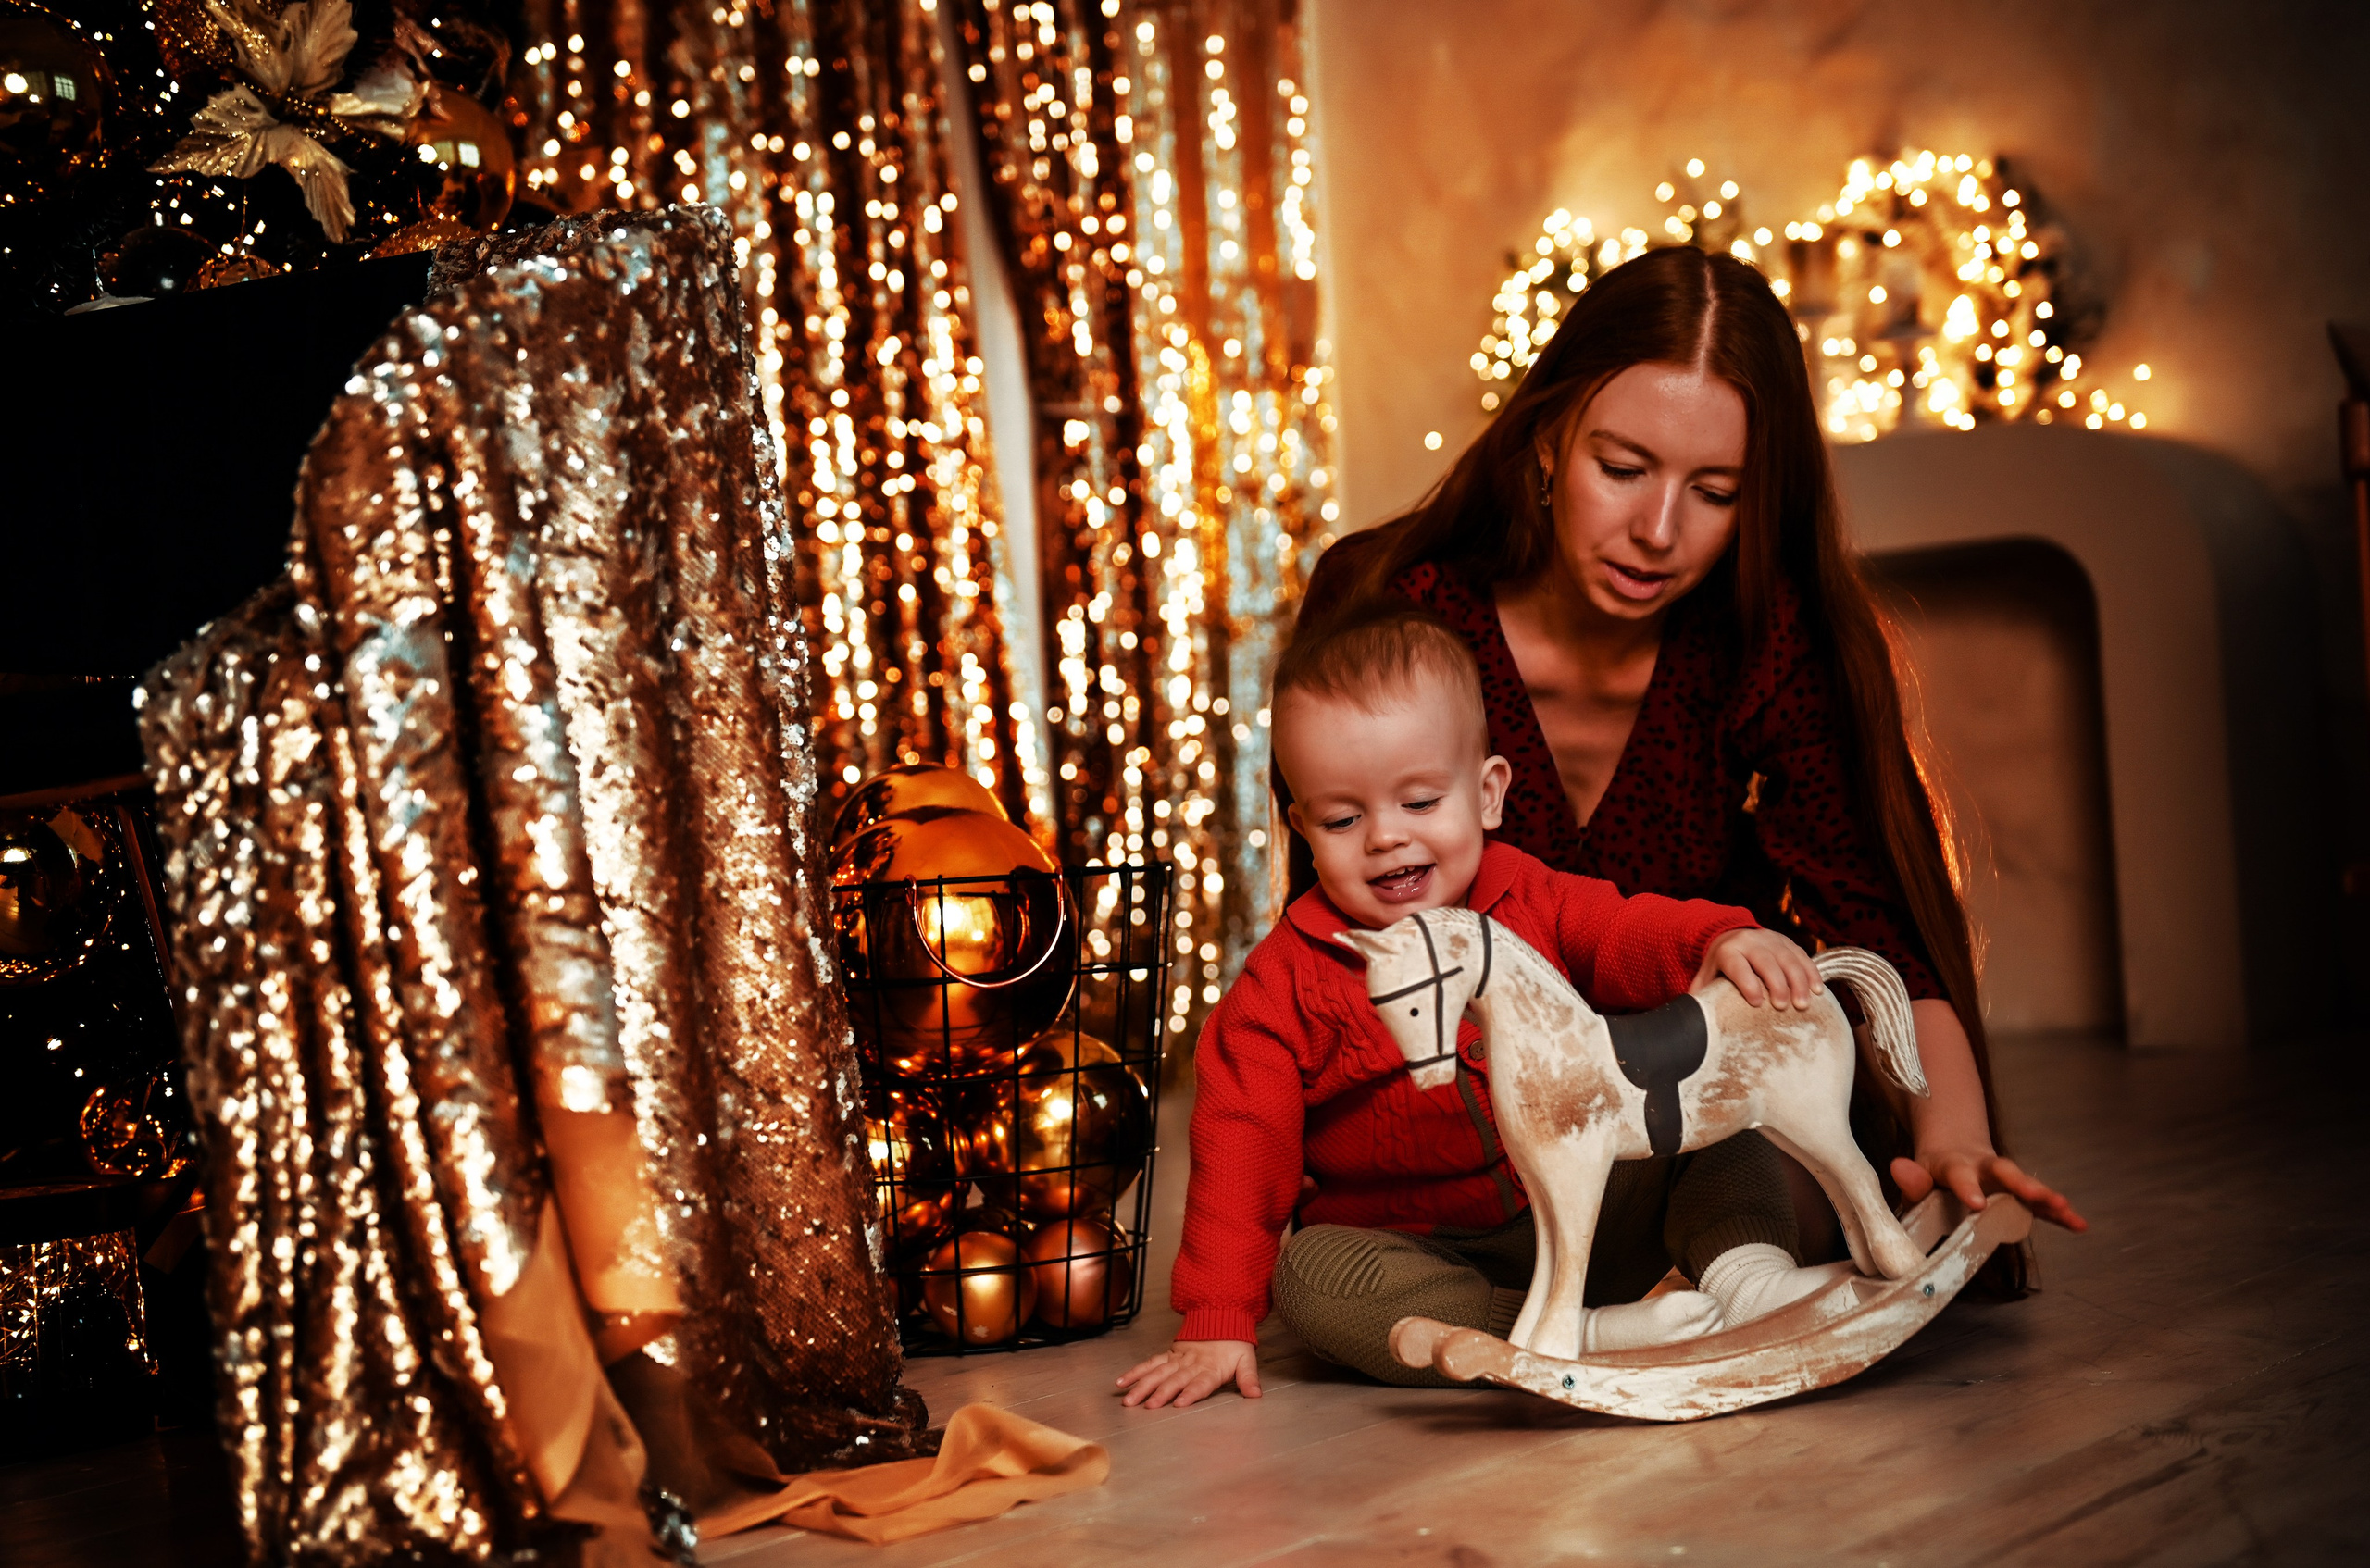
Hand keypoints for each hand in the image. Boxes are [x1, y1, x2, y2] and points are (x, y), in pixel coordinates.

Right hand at [1115, 1338, 1261, 1408]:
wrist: (1221, 1316)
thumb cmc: (1234, 1343)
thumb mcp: (1247, 1359)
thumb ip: (1249, 1378)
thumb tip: (1256, 1394)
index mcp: (1211, 1368)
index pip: (1200, 1383)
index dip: (1190, 1392)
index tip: (1179, 1403)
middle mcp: (1192, 1364)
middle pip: (1174, 1379)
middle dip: (1160, 1393)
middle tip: (1147, 1407)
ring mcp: (1178, 1359)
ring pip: (1157, 1372)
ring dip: (1142, 1386)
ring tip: (1129, 1400)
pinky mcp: (1169, 1354)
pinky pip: (1150, 1363)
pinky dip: (1136, 1371)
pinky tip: (1122, 1382)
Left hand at [1696, 928, 1819, 1008]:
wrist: (1732, 936)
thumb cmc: (1719, 966)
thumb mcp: (1706, 976)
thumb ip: (1700, 995)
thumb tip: (1690, 1022)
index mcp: (1728, 950)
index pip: (1737, 965)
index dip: (1747, 983)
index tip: (1756, 1003)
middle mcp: (1750, 941)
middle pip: (1766, 961)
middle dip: (1777, 984)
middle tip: (1783, 1007)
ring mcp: (1772, 939)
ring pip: (1788, 959)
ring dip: (1798, 982)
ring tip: (1804, 1005)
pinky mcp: (1788, 942)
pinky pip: (1803, 956)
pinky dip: (1811, 973)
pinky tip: (1818, 991)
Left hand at [1892, 1149, 2088, 1231]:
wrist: (1954, 1147)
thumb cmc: (1933, 1172)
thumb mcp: (1918, 1173)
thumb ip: (1912, 1179)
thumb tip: (1898, 1167)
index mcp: (1955, 1165)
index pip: (1960, 1175)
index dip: (1968, 1188)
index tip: (1977, 1204)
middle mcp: (1985, 1168)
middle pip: (2005, 1172)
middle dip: (2023, 1184)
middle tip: (2039, 1195)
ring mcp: (2005, 1180)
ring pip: (2027, 1185)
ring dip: (2046, 1197)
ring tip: (2066, 1210)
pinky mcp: (2019, 1194)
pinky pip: (2040, 1205)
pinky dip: (2059, 1215)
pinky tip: (2080, 1225)